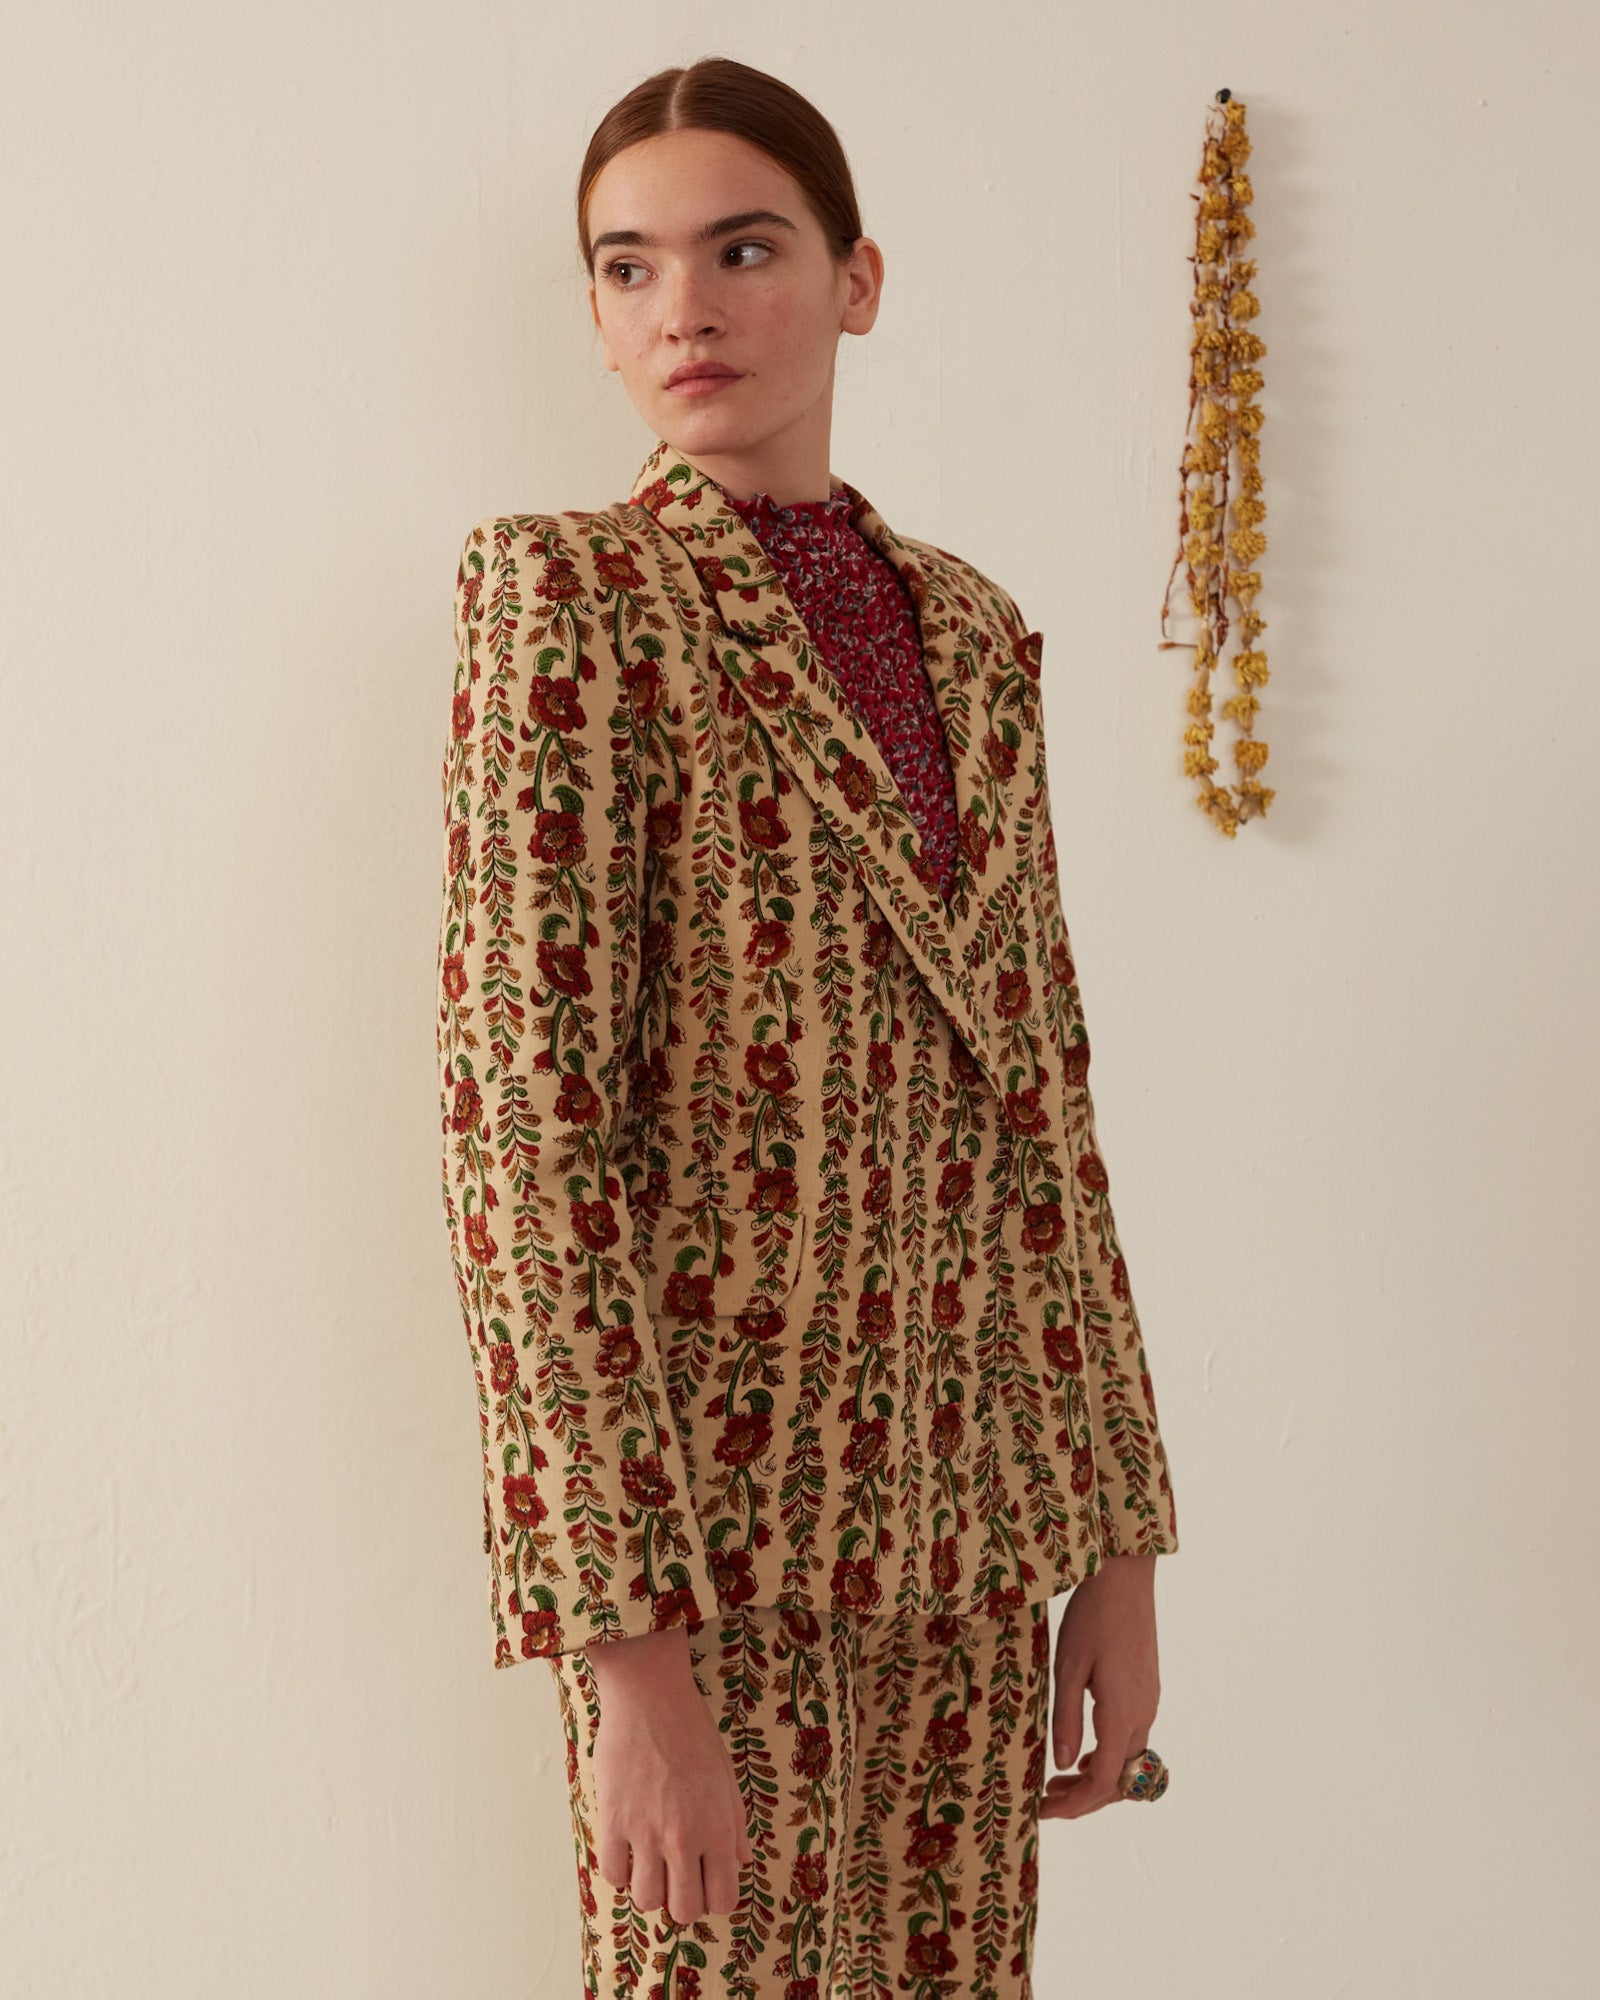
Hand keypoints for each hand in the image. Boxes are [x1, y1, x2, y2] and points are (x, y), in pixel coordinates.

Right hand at [586, 1627, 754, 1924]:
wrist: (651, 1696)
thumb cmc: (693, 1730)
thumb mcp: (727, 1776)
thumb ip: (736, 1825)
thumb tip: (741, 1862)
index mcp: (719, 1828)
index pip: (723, 1899)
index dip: (714, 1897)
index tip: (704, 1881)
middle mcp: (685, 1838)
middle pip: (683, 1910)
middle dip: (681, 1899)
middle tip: (674, 1874)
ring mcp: (647, 1832)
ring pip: (646, 1900)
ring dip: (648, 1887)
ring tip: (648, 1859)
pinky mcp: (613, 1821)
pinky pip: (613, 1875)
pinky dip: (620, 1869)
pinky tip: (626, 1845)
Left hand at [1040, 1553, 1161, 1820]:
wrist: (1125, 1577)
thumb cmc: (1092, 1616)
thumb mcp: (1068, 1666)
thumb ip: (1066, 1718)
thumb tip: (1062, 1767)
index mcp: (1122, 1713)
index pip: (1104, 1781)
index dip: (1075, 1805)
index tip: (1043, 1811)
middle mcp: (1142, 1713)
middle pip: (1120, 1780)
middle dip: (1084, 1799)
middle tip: (1045, 1801)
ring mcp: (1148, 1701)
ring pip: (1128, 1761)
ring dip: (1096, 1779)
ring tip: (1058, 1782)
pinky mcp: (1146, 1689)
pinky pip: (1131, 1739)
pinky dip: (1107, 1756)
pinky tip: (1082, 1750)